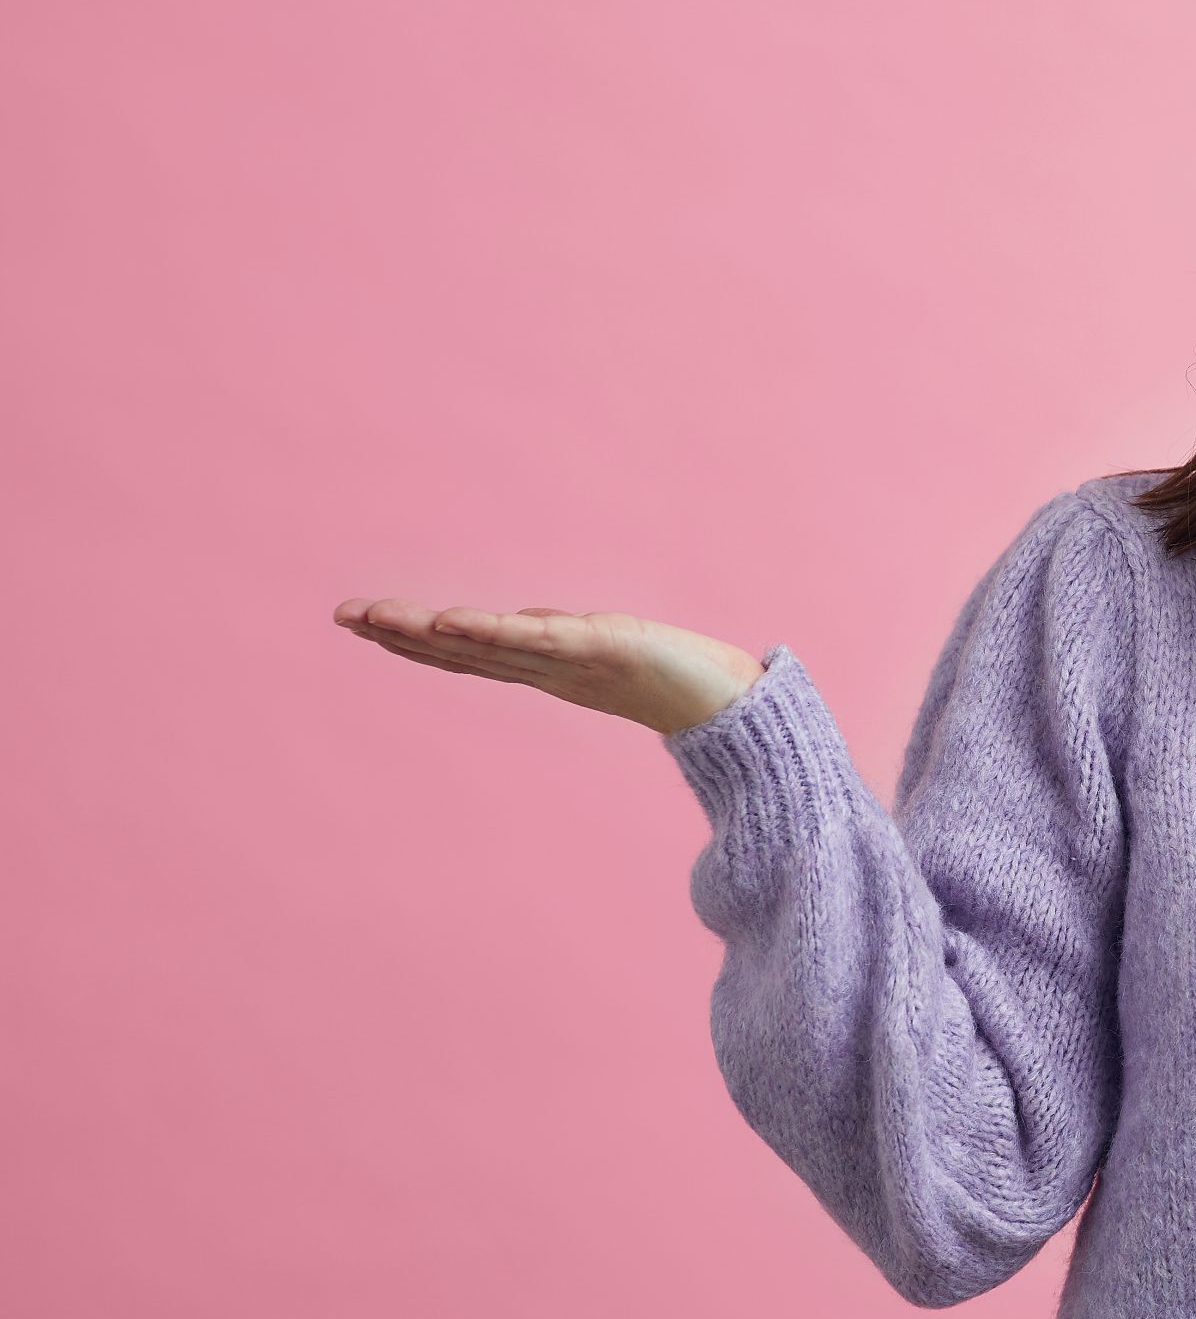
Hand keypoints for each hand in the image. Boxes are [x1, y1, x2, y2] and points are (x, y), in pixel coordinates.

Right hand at [330, 598, 770, 736]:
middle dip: (401, 633)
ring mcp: (568, 660)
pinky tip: (449, 621)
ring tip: (376, 616)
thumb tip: (522, 629)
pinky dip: (490, 631)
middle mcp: (545, 667)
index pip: (466, 651)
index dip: (414, 639)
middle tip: (343, 615)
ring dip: (427, 631)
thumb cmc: (675, 677)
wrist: (729, 702)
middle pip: (461, 648)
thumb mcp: (602, 650)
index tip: (364, 621)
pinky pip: (534, 639)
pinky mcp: (599, 648)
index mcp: (542, 667)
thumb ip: (559, 641)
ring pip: (484, 645)